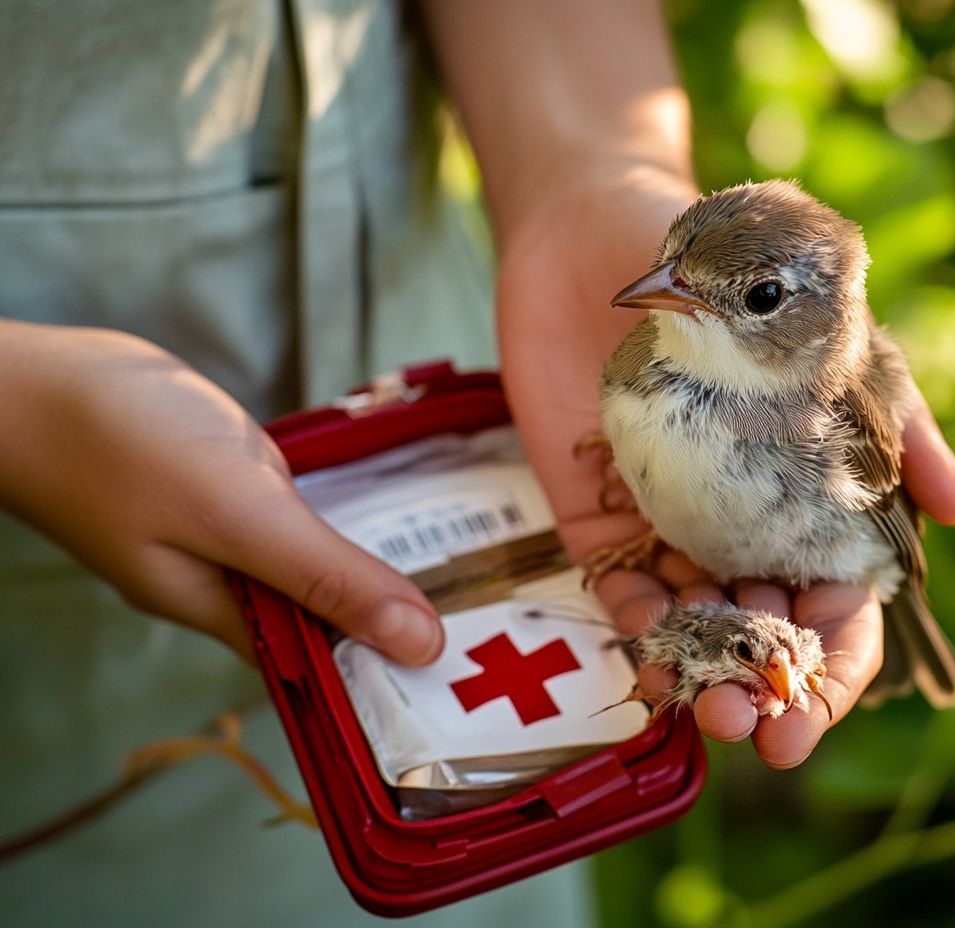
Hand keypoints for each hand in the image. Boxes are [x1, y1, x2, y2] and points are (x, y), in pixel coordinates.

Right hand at [0, 321, 442, 663]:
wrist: (33, 377)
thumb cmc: (119, 441)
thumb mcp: (239, 511)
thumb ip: (326, 577)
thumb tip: (418, 644)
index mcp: (229, 614)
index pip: (332, 667)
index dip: (402, 668)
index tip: (479, 664)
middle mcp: (232, 589)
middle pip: (333, 621)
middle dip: (403, 616)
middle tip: (498, 609)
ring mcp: (229, 542)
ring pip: (320, 571)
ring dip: (376, 568)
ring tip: (472, 565)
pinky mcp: (229, 497)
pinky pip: (301, 525)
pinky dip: (340, 522)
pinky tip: (392, 510)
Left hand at [497, 171, 954, 766]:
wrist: (609, 232)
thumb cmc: (742, 278)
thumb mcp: (838, 347)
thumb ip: (897, 423)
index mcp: (806, 505)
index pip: (831, 611)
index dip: (830, 673)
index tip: (812, 719)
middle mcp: (742, 527)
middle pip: (759, 635)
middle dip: (761, 690)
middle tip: (751, 723)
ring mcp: (670, 524)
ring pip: (691, 625)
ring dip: (698, 671)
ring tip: (702, 702)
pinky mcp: (599, 511)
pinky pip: (615, 582)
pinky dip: (632, 619)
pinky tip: (644, 643)